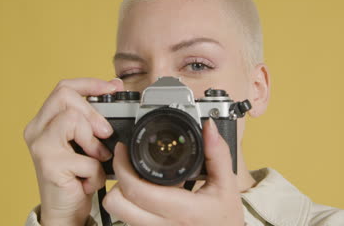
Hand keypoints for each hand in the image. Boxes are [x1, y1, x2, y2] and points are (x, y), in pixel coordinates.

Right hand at [23, 78, 123, 225]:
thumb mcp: (85, 141)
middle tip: (105, 133)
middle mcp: (36, 130)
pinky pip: (85, 157)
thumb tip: (115, 88)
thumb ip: (93, 118)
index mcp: (44, 121)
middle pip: (65, 96)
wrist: (64, 211)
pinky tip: (88, 180)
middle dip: (93, 113)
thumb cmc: (76, 175)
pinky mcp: (50, 165)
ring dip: (94, 142)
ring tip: (95, 159)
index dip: (90, 83)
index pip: (64, 88)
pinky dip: (95, 171)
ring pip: (72, 119)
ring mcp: (40, 147)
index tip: (112, 87)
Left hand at [103, 118, 243, 225]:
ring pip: (119, 213)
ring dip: (122, 193)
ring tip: (137, 178)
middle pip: (116, 204)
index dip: (122, 166)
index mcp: (181, 210)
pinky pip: (129, 220)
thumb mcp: (227, 186)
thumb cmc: (226, 219)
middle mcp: (163, 225)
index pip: (136, 190)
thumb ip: (218, 154)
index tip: (124, 149)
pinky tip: (147, 194)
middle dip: (117, 180)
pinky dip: (131, 205)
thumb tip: (209, 128)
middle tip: (126, 163)